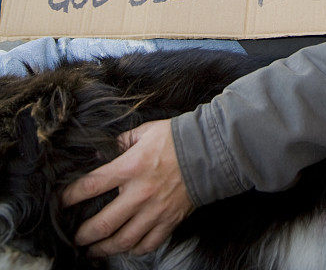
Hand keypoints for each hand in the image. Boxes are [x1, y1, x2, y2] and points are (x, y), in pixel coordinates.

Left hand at [62, 119, 192, 257]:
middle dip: (84, 234)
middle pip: (103, 224)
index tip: (61, 202)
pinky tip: (126, 248)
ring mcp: (154, 211)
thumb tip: (102, 153)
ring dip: (104, 248)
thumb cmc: (175, 138)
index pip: (91, 186)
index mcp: (130, 167)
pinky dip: (134, 250)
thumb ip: (121, 143)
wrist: (208, 150)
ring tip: (94, 250)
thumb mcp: (144, 131)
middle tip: (76, 237)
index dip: (71, 196)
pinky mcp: (169, 221)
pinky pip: (148, 244)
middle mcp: (139, 193)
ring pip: (123, 240)